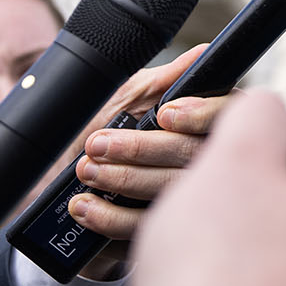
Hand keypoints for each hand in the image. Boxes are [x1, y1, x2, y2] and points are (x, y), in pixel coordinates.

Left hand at [63, 44, 227, 240]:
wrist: (57, 180)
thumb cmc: (99, 129)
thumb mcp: (128, 96)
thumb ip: (166, 78)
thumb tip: (204, 52)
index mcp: (209, 124)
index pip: (229, 115)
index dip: (201, 114)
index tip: (166, 114)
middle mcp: (207, 162)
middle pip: (195, 156)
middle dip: (141, 149)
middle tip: (97, 144)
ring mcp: (188, 202)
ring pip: (172, 193)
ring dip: (123, 181)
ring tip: (85, 171)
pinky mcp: (161, 234)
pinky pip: (147, 230)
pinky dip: (110, 219)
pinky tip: (84, 207)